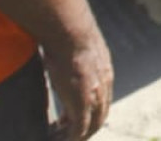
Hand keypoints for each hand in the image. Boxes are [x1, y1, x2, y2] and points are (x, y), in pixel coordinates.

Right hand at [44, 26, 113, 140]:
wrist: (70, 31)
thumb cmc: (67, 32)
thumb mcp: (76, 46)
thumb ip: (73, 53)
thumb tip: (56, 49)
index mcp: (104, 73)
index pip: (101, 100)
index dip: (89, 112)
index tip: (71, 117)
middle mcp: (104, 86)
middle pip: (99, 117)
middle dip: (85, 129)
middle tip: (66, 134)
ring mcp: (95, 95)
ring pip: (91, 126)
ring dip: (76, 136)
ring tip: (58, 137)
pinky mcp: (82, 103)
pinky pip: (78, 129)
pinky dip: (70, 138)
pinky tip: (56, 138)